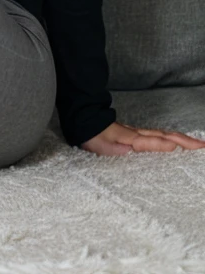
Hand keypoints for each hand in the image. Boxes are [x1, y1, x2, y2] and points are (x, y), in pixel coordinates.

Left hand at [81, 120, 204, 154]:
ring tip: (194, 144)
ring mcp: (136, 134)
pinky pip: (154, 137)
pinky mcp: (130, 136)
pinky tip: (170, 142)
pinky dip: (167, 139)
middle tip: (204, 146)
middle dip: (187, 141)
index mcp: (139, 138)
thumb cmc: (97, 137)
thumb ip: (142, 144)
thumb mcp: (118, 143)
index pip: (166, 141)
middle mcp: (140, 135)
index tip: (201, 147)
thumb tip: (169, 145)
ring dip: (180, 140)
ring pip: (163, 135)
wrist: (81, 125)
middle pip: (168, 136)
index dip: (183, 144)